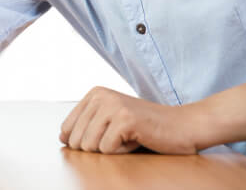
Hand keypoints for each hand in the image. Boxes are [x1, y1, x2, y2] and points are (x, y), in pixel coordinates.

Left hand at [60, 86, 200, 154]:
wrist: (184, 126)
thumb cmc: (147, 127)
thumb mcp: (112, 120)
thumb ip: (88, 125)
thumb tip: (61, 138)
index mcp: (95, 93)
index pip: (67, 127)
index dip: (80, 142)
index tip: (104, 139)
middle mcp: (100, 95)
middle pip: (76, 139)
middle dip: (97, 147)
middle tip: (121, 137)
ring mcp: (112, 106)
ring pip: (89, 145)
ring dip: (110, 149)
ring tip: (128, 137)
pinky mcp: (124, 119)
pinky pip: (107, 149)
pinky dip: (122, 152)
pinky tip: (137, 139)